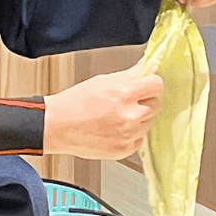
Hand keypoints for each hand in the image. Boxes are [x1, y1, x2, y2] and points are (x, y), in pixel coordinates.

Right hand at [43, 69, 164, 159]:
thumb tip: (148, 65)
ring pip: (148, 122)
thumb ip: (130, 74)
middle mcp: (129, 116)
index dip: (151, 83)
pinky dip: (131, 134)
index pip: (157, 84)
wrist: (58, 126)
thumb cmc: (76, 103)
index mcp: (124, 94)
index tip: (146, 84)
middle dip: (145, 101)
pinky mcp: (124, 150)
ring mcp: (128, 135)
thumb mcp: (103, 81)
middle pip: (156, 104)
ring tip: (117, 116)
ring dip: (139, 118)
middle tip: (127, 101)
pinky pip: (139, 139)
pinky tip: (114, 128)